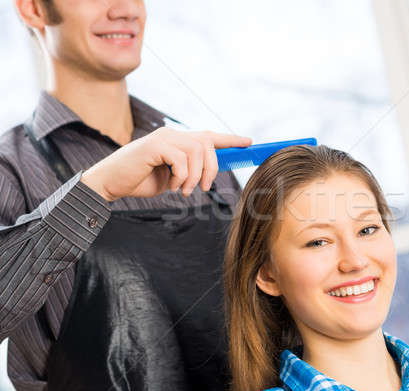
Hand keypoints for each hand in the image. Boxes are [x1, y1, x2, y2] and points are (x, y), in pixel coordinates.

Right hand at [81, 127, 251, 201]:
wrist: (111, 183)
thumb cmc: (140, 180)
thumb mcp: (172, 177)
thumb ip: (188, 170)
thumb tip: (209, 173)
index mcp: (177, 140)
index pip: (208, 136)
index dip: (229, 139)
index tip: (249, 142)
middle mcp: (172, 134)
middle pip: (207, 144)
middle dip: (212, 168)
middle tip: (205, 187)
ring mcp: (162, 137)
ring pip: (196, 152)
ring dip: (195, 176)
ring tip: (184, 190)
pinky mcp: (153, 145)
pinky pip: (180, 159)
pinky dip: (181, 177)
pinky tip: (171, 186)